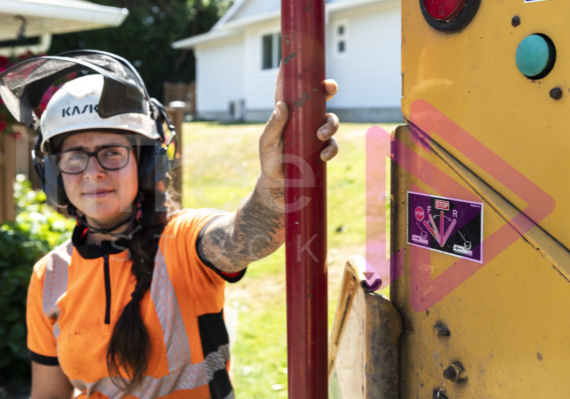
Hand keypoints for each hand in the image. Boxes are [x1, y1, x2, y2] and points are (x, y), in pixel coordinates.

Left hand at [259, 64, 339, 180]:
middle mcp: (304, 120)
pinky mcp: (322, 150)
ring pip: (331, 120)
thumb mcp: (268, 143)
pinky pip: (333, 145)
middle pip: (320, 98)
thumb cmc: (270, 161)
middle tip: (330, 88)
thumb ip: (274, 125)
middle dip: (328, 88)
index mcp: (288, 114)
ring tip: (321, 136)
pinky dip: (331, 149)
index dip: (295, 72)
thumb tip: (282, 105)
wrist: (279, 186)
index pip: (292, 89)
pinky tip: (323, 156)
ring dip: (330, 124)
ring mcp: (315, 134)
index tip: (298, 57)